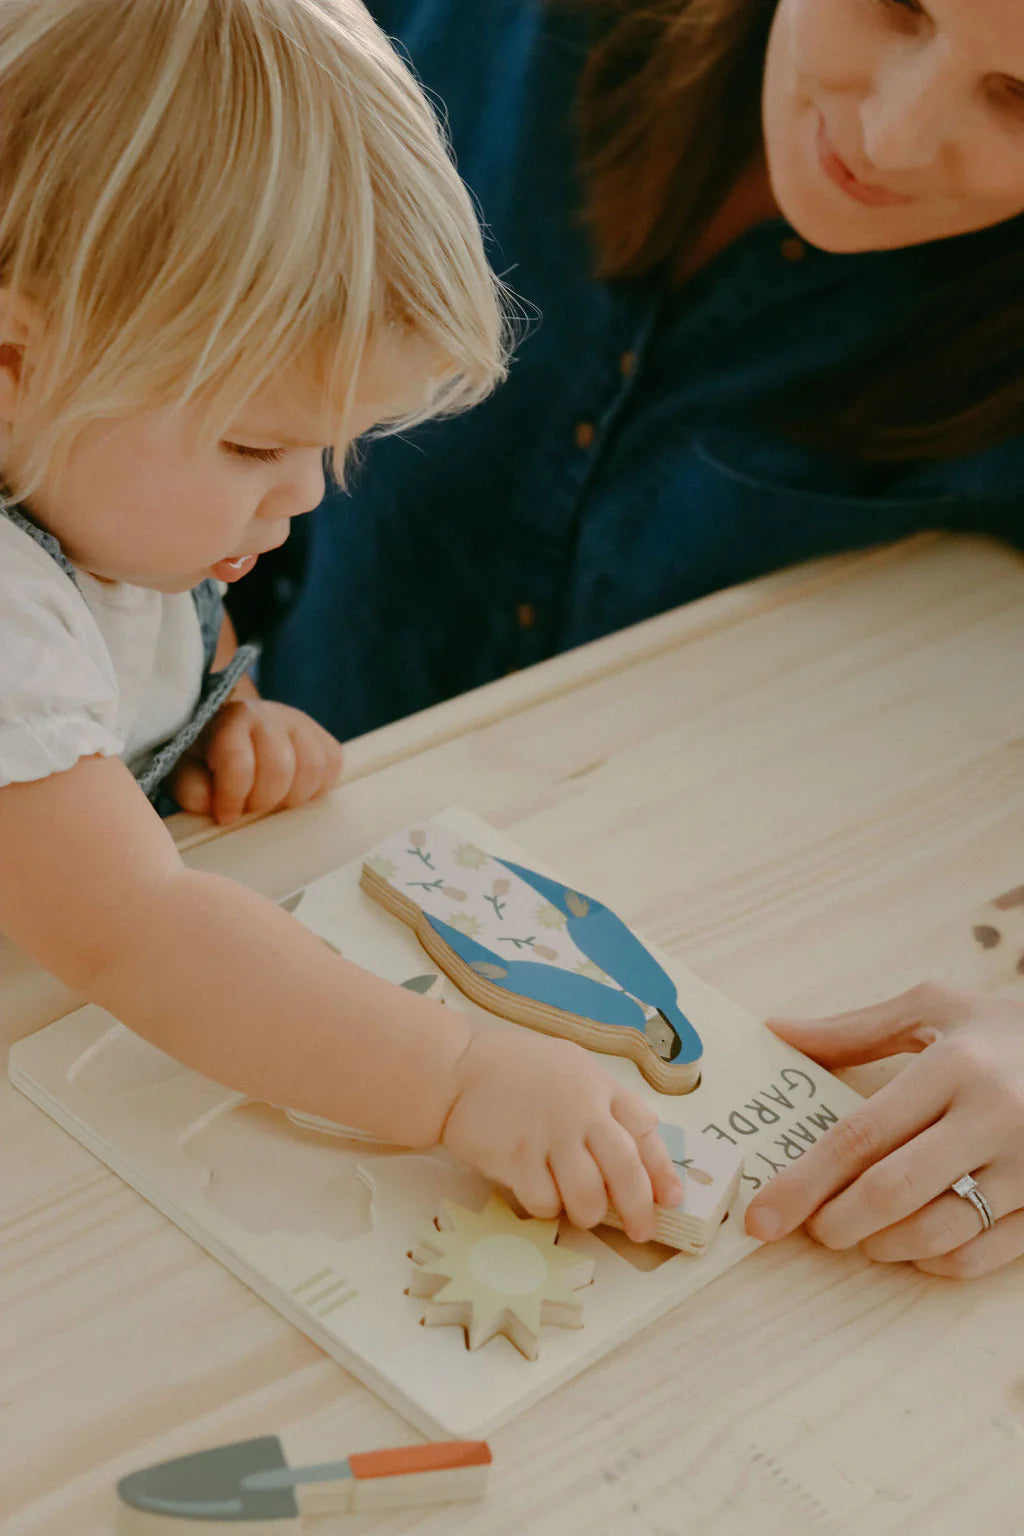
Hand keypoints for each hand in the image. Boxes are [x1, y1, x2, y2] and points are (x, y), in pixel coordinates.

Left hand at [170, 694, 343, 823]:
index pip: (239, 763)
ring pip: (313, 768)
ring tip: (273, 801)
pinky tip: (294, 791)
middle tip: (249, 806)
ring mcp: (302, 724)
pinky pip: (333, 767)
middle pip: (280, 770)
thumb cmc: (208, 754)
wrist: (232, 727)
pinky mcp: (323, 738)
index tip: (225, 815)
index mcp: (232, 719)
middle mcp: (270, 715)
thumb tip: (211, 803)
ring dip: (292, 797)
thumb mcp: (186, 768)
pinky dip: (316, 788)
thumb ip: (191, 787)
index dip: (232, 798)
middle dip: (263, 800)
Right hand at [441, 1029, 683, 1242]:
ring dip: (590, 1214)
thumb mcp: (570, 1066)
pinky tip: (541, 1195)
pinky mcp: (516, 1157)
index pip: (645, 1130)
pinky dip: (548, 1209)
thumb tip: (634, 1144)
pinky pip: (545, 1202)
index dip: (662, 1169)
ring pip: (588, 1196)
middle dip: (639, 1208)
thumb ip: (602, 1100)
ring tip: (583, 1213)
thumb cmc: (515, 1069)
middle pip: (625, 1170)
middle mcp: (580, 1111)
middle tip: (642, 1231)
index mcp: (598, 1087)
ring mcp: (548, 1135)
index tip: (671, 1197)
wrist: (456, 1069)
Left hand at [744, 982, 1023, 1276]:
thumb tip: (779, 1033)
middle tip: (812, 1229)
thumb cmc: (1003, 1029)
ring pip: (938, 1233)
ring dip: (883, 1245)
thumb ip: (855, 1029)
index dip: (802, 1182)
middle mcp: (993, 1116)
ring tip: (860, 1232)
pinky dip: (938, 1263)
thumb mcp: (934, 1008)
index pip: (859, 1136)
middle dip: (835, 1223)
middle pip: (891, 1192)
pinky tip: (914, 1246)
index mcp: (954, 1065)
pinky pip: (984, 1254)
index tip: (762, 1217)